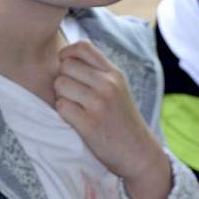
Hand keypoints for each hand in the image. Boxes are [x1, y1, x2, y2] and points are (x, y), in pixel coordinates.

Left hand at [53, 40, 170, 198]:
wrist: (138, 151)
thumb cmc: (122, 119)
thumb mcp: (118, 88)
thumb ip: (97, 71)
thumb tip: (65, 55)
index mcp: (115, 74)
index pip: (82, 46)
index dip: (67, 54)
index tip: (68, 68)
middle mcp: (108, 85)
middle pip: (66, 66)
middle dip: (63, 78)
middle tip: (73, 94)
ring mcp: (98, 104)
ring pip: (60, 84)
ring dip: (62, 96)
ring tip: (77, 107)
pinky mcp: (88, 123)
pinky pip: (61, 106)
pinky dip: (64, 113)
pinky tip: (77, 120)